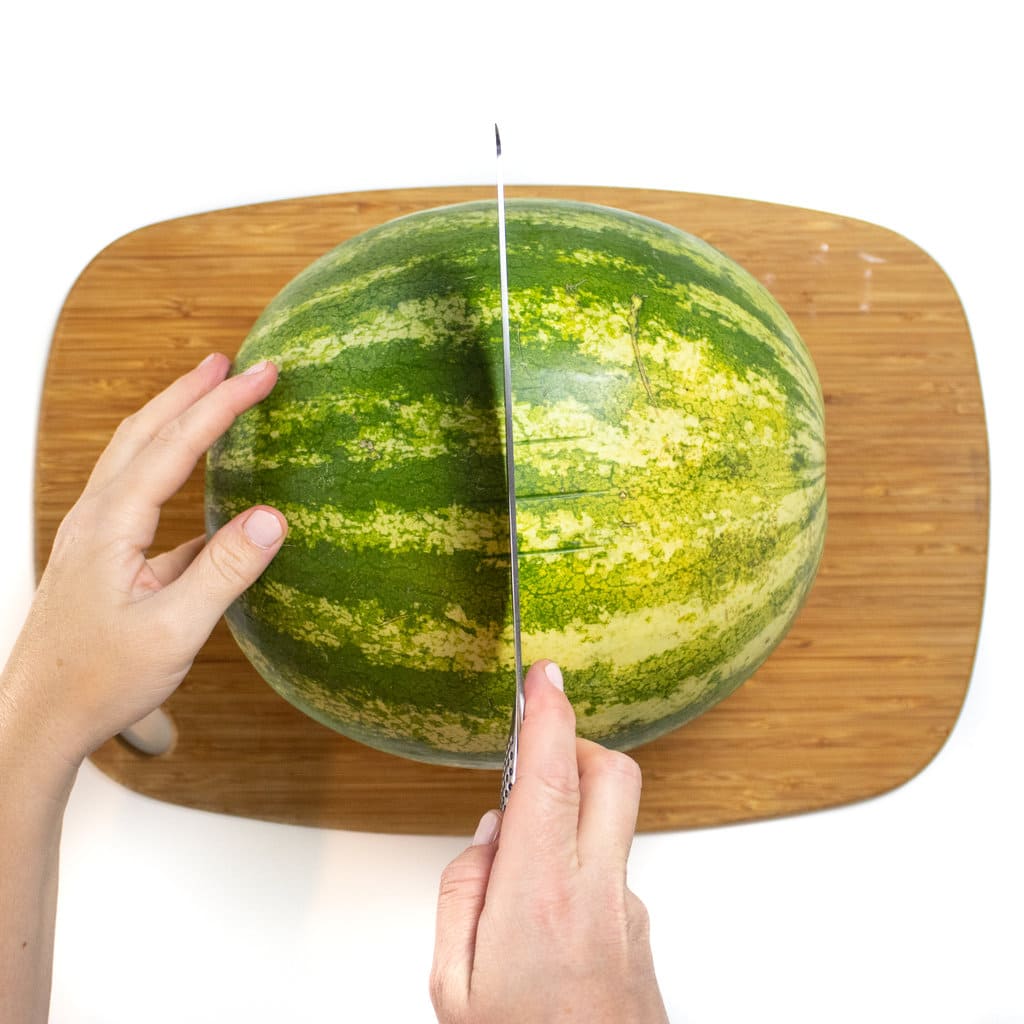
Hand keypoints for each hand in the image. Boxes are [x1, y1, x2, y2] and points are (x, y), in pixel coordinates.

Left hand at [2, 353, 286, 766]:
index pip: (176, 446)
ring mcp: (95, 533)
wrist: (38, 717)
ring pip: (135, 455)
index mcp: (111, 524)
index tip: (263, 374)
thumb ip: (225, 570)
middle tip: (233, 361)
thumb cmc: (99, 680)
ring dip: (174, 417)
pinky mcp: (104, 554)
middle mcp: (96, 516)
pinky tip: (200, 478)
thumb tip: (274, 518)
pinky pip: (139, 490)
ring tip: (208, 392)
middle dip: (190, 391)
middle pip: (145, 432)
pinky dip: (170, 462)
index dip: (222, 405)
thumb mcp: (174, 630)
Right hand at [430, 660, 668, 1023]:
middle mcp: (598, 893)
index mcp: (541, 898)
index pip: (554, 777)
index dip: (549, 713)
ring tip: (516, 878)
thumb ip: (463, 892)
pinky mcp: (640, 931)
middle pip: (614, 776)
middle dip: (577, 742)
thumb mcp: (454, 985)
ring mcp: (628, 912)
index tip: (543, 673)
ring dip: (569, 814)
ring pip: (609, 824)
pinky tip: (541, 920)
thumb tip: (490, 835)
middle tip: (536, 756)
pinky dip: (575, 864)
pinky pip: (608, 871)